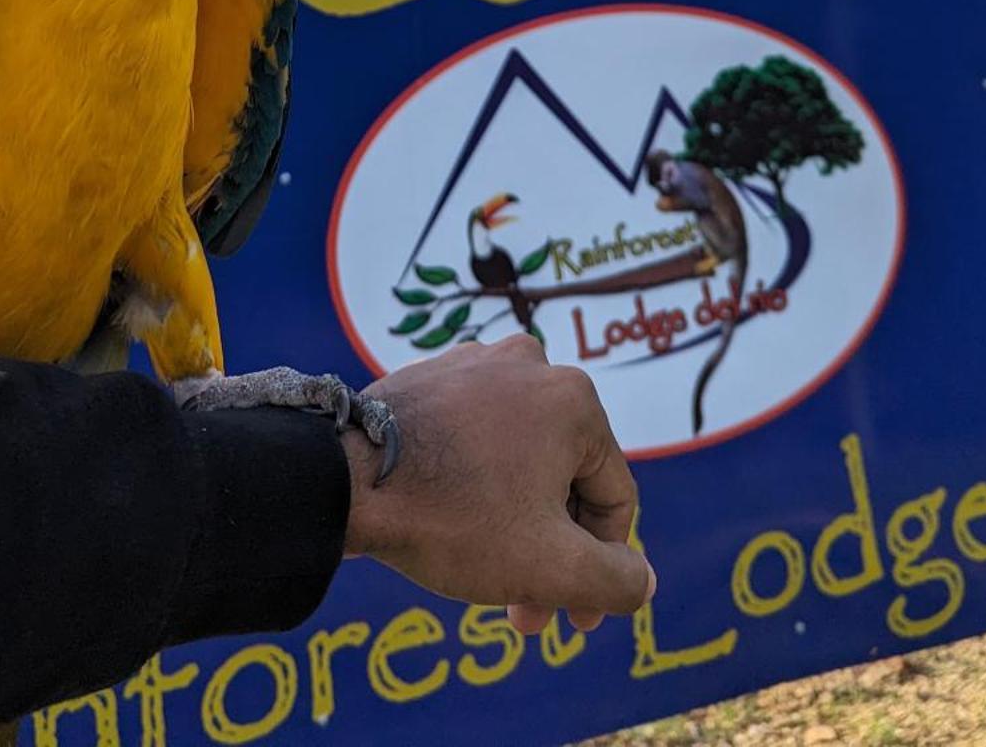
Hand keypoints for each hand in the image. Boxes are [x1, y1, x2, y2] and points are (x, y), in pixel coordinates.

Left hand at [340, 334, 653, 633]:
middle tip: (525, 612)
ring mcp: (475, 364)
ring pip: (518, 460)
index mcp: (573, 399)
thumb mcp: (551, 566)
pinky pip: (475, 439)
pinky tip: (452, 525)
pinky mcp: (431, 376)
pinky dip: (476, 485)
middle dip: (551, 552)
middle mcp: (530, 365)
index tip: (574, 621)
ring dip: (514, 523)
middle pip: (563, 478)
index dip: (603, 568)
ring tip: (486, 574)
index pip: (612, 498)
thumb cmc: (453, 517)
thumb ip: (616, 580)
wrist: (344, 480)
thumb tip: (641, 579)